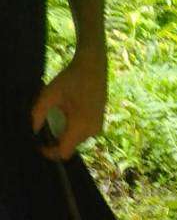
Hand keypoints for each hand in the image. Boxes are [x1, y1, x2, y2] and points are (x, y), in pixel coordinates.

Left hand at [32, 44, 107, 159]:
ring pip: (76, 140)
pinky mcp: (99, 123)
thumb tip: (34, 130)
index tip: (41, 145)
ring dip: (65, 131)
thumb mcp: (49, 94)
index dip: (51, 153)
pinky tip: (69, 111)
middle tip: (48, 122)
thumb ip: (39, 113)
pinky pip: (83, 133)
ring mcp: (97, 128)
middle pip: (69, 146)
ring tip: (60, 112)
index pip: (64, 152)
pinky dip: (73, 127)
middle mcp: (91, 130)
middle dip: (57, 139)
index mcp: (80, 125)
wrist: (93, 67)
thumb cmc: (71, 78)